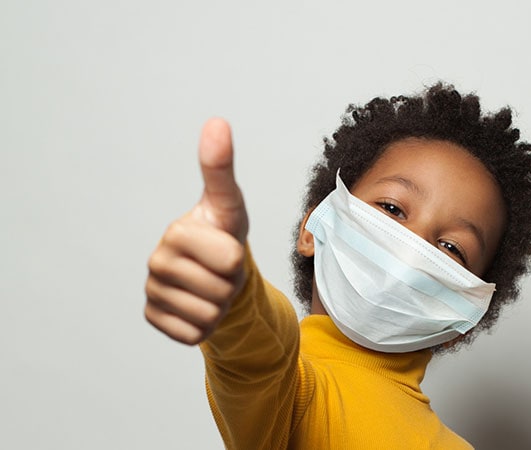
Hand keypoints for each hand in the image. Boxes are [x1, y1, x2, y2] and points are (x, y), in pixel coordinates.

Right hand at [144, 118, 248, 344]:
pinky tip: (198, 305)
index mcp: (177, 233)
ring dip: (220, 305)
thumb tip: (216, 122)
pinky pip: (193, 335)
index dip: (238, 259)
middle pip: (222, 291)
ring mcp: (152, 292)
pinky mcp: (154, 319)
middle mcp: (157, 262)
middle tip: (221, 270)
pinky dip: (205, 326)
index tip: (224, 245)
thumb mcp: (230, 204)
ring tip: (212, 284)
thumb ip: (222, 168)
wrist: (215, 271)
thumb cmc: (223, 234)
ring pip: (210, 316)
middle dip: (231, 284)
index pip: (231, 260)